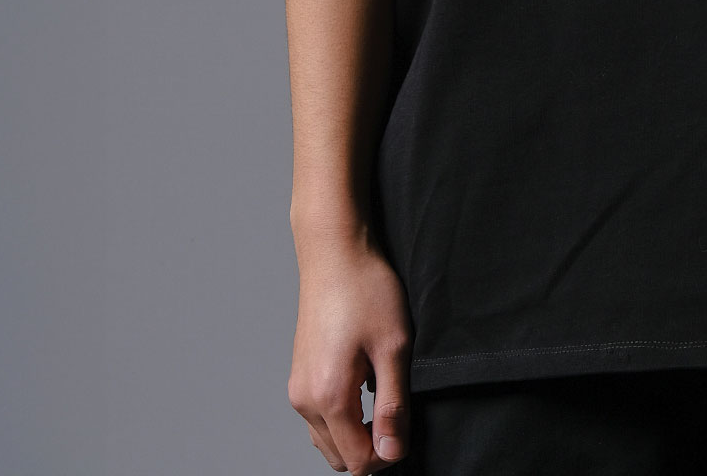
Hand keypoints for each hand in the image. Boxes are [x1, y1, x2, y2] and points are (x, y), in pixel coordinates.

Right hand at [288, 233, 413, 471]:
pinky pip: (319, 418)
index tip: (408, 428)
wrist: (335, 251)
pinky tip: (364, 387)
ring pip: (327, 440)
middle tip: (399, 415)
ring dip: (356, 435)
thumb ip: (393, 405)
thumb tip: (392, 453)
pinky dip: (342, 418)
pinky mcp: (299, 376)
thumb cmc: (366, 290)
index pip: (358, 461)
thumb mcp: (394, 347)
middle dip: (371, 448)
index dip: (389, 455)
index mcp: (328, 396)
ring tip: (384, 399)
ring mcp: (298, 388)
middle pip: (340, 457)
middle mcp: (305, 400)